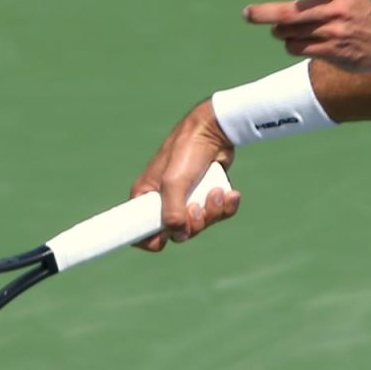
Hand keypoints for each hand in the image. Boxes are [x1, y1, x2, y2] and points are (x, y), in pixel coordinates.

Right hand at [131, 101, 241, 251]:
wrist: (216, 130)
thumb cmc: (188, 151)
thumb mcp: (175, 182)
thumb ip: (173, 212)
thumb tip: (179, 236)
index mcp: (145, 196)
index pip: (139, 231)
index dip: (152, 240)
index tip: (166, 238)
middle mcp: (164, 200)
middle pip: (177, 232)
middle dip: (194, 223)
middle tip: (198, 206)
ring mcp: (186, 198)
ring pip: (200, 224)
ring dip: (213, 213)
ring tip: (219, 192)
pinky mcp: (206, 194)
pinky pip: (216, 214)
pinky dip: (226, 207)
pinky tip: (231, 193)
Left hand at [244, 0, 370, 74]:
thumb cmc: (356, 6)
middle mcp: (337, 9)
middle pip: (293, 13)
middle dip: (266, 13)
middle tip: (247, 13)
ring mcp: (334, 33)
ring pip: (290, 32)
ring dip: (280, 30)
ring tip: (283, 27)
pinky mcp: (331, 52)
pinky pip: (297, 47)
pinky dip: (291, 44)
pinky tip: (297, 40)